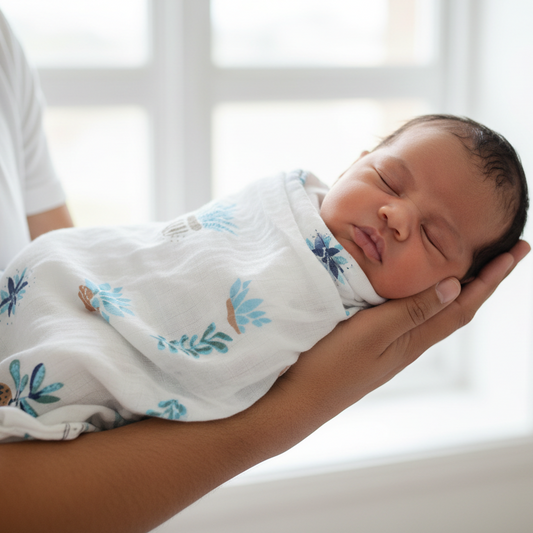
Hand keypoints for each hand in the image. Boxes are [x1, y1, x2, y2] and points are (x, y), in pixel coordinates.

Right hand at [278, 240, 530, 419]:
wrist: (301, 399)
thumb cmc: (332, 366)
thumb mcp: (372, 333)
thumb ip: (411, 311)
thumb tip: (453, 286)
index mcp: (414, 339)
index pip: (463, 305)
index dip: (492, 279)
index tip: (516, 250)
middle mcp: (409, 342)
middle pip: (456, 308)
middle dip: (484, 281)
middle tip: (504, 253)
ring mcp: (391, 344)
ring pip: (435, 311)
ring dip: (458, 287)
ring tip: (471, 266)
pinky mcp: (373, 342)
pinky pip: (412, 313)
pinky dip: (426, 294)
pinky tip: (417, 288)